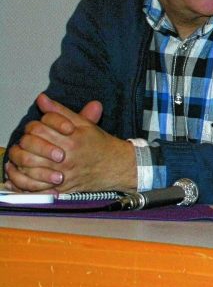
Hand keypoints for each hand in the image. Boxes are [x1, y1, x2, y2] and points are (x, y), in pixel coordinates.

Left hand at [4, 94, 135, 192]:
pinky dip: (25, 177)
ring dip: (22, 158)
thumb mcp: (84, 123)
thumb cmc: (100, 145)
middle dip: (26, 141)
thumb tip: (42, 99)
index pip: (38, 128)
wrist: (116, 166)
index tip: (38, 128)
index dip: (34, 126)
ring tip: (24, 154)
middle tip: (28, 141)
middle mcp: (66, 156)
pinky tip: (25, 170)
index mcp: (72, 139)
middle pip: (31, 144)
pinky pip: (34, 184)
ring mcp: (62, 173)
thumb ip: (60, 111)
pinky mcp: (60, 187)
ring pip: (28, 164)